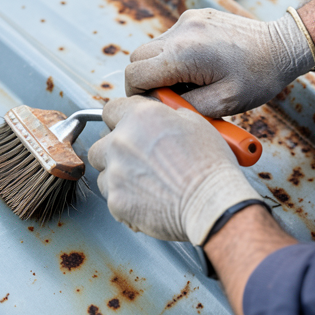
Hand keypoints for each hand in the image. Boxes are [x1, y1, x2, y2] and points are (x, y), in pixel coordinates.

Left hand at [87, 96, 259, 244]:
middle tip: (137, 159)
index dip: (119, 120)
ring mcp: (115, 172)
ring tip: (144, 181)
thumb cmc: (210, 166)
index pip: (110, 110)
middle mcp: (121, 141)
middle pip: (101, 143)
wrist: (212, 203)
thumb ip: (166, 115)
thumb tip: (159, 115)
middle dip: (115, 150)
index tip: (126, 128)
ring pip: (103, 170)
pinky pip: (111, 195)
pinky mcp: (115, 199)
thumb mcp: (195, 123)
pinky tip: (146, 199)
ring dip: (118, 174)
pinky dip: (124, 198)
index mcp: (139, 117)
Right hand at [124, 8, 314, 116]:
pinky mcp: (194, 17)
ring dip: (160, 67)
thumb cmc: (259, 77)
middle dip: (146, 80)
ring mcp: (187, 21)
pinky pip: (169, 39)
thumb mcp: (222, 104)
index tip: (156, 103)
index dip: (137, 93)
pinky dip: (174, 55)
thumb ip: (183, 107)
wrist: (284, 45)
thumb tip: (157, 106)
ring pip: (151, 48)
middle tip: (172, 94)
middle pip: (137, 59)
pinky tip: (198, 65)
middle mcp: (180, 32)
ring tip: (189, 80)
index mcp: (183, 54)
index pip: (134, 74)